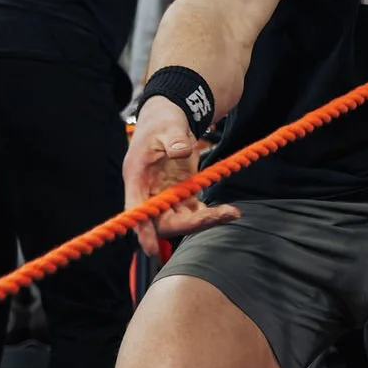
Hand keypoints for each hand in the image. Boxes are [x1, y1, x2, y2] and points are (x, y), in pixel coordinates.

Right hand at [124, 96, 238, 255]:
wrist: (171, 120)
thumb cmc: (162, 122)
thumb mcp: (167, 126)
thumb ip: (173, 139)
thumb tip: (181, 150)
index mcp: (137, 178)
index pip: (136, 210)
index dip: (142, 230)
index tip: (151, 248)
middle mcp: (150, 192)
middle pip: (163, 221)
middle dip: (189, 224)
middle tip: (216, 216)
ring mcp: (166, 196)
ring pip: (182, 220)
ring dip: (205, 220)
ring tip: (231, 213)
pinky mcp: (182, 194)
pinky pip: (194, 212)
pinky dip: (211, 214)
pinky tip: (229, 211)